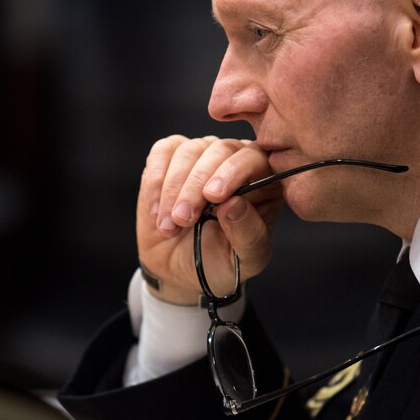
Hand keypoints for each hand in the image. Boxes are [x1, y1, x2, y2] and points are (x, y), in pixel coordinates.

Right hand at [136, 135, 281, 305]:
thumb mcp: (245, 259)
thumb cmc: (221, 261)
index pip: (254, 158)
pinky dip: (156, 180)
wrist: (182, 269)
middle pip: (219, 150)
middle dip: (196, 185)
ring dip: (173, 189)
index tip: (214, 197)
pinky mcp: (170, 157)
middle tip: (184, 218)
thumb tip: (235, 204)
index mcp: (264, 180)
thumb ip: (248, 234)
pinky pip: (162, 152)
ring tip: (170, 225)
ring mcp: (202, 154)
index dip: (233, 172)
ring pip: (188, 151)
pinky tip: (156, 210)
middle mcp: (234, 160)